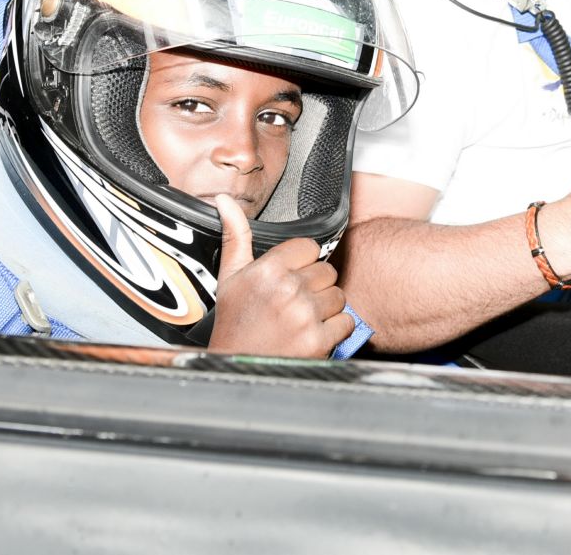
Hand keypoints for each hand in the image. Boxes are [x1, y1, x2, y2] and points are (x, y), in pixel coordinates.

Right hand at [206, 193, 355, 357]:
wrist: (236, 369)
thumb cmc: (233, 324)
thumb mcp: (229, 277)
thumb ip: (235, 235)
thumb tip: (224, 201)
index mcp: (267, 269)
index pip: (310, 247)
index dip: (302, 262)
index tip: (290, 276)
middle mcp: (287, 289)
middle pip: (327, 271)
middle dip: (315, 286)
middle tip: (294, 301)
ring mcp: (304, 316)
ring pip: (338, 296)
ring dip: (326, 308)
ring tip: (301, 318)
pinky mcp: (318, 341)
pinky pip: (346, 322)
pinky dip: (335, 330)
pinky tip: (311, 334)